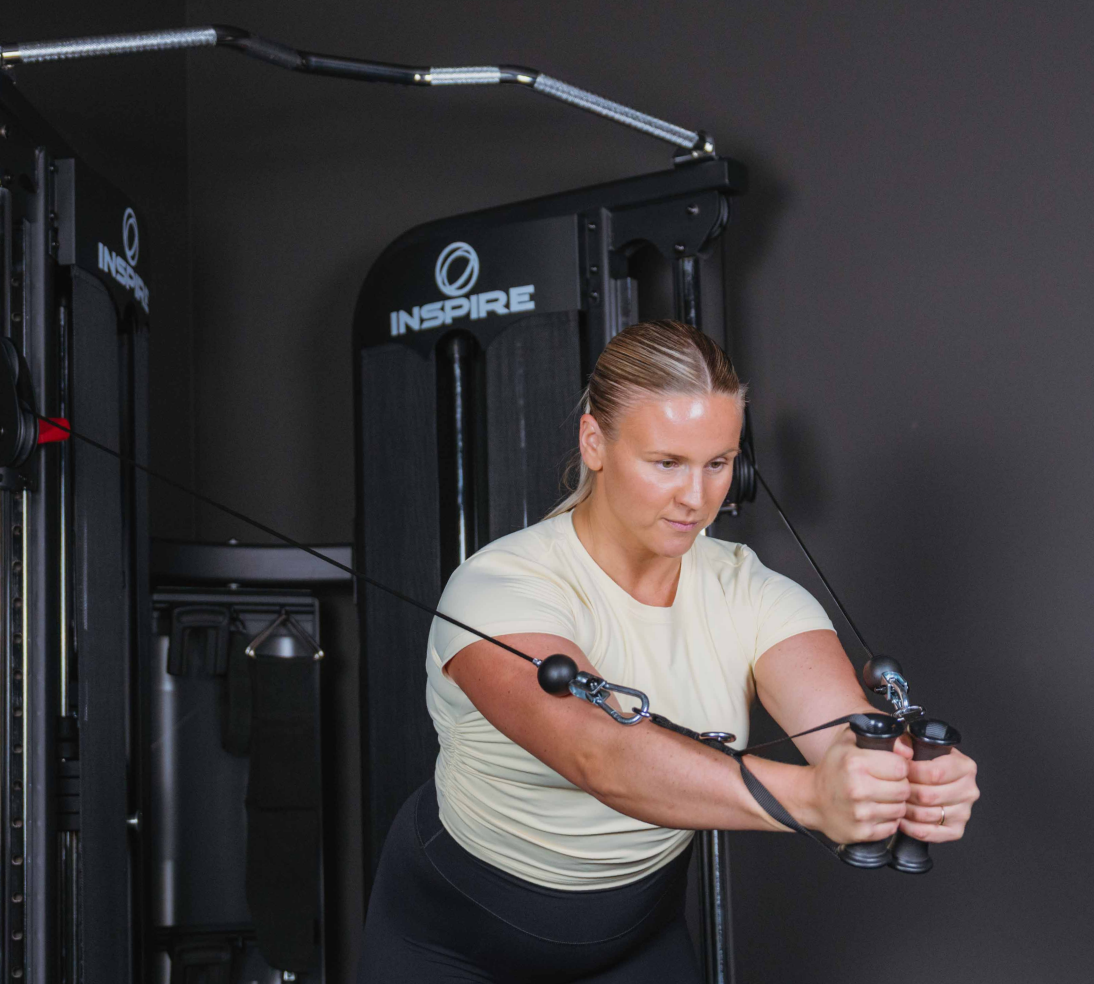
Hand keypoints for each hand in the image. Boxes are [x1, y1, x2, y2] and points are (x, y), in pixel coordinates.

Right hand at [805, 726, 910, 843]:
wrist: (812, 799)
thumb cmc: (833, 769)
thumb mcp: (848, 742)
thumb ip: (877, 736)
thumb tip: (907, 749)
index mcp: (854, 763)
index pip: (901, 767)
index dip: (899, 767)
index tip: (891, 768)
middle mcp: (857, 788)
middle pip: (904, 789)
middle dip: (899, 786)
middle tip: (886, 783)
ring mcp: (860, 813)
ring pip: (900, 809)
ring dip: (893, 803)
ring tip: (879, 797)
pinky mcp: (862, 832)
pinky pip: (892, 826)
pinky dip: (887, 820)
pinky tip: (874, 811)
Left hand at [898, 736, 979, 842]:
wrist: (933, 777)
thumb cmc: (924, 760)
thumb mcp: (916, 742)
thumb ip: (905, 741)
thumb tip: (902, 751)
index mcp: (964, 766)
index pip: (935, 773)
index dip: (911, 773)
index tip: (897, 771)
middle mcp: (969, 790)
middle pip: (930, 796)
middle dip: (906, 792)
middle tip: (892, 788)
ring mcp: (965, 812)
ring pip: (928, 815)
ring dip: (906, 809)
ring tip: (894, 801)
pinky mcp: (956, 829)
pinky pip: (931, 833)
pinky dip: (911, 827)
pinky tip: (901, 819)